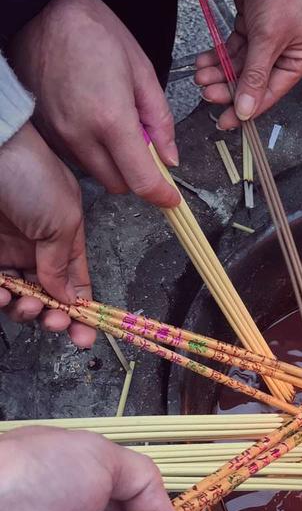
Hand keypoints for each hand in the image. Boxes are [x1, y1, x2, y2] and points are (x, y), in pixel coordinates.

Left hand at [0, 122, 94, 347]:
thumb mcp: (64, 219)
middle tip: (53, 322)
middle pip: (49, 298)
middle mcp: (37, 248)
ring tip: (23, 303)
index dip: (83, 313)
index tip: (84, 337)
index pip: (77, 284)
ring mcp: (8, 252)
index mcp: (65, 238)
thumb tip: (68, 298)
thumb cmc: (30, 173)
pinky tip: (2, 295)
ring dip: (25, 310)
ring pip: (19, 298)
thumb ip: (64, 263)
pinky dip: (0, 299)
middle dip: (53, 317)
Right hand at [10, 0, 180, 207]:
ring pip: (98, 173)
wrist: (42, 12)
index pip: (141, 180)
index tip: (172, 198)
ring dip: (115, 163)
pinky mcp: (47, 133)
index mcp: (111, 119)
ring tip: (117, 125)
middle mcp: (81, 135)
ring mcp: (60, 136)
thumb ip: (160, 120)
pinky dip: (94, 151)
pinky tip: (95, 120)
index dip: (161, 195)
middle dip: (138, 176)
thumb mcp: (142, 71)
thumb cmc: (93, 31)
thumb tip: (170, 157)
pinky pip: (78, 158)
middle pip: (120, 184)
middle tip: (146, 147)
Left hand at [194, 0, 301, 129]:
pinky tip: (204, 62)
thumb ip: (254, 76)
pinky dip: (217, 57)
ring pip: (238, 67)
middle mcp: (284, 52)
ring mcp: (265, 40)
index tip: (226, 122)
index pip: (270, 93)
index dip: (246, 109)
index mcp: (299, 59)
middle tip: (206, 93)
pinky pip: (231, 50)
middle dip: (227, 88)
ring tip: (201, 76)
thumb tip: (245, 109)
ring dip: (218, 73)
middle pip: (251, 82)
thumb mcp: (267, 37)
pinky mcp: (249, 26)